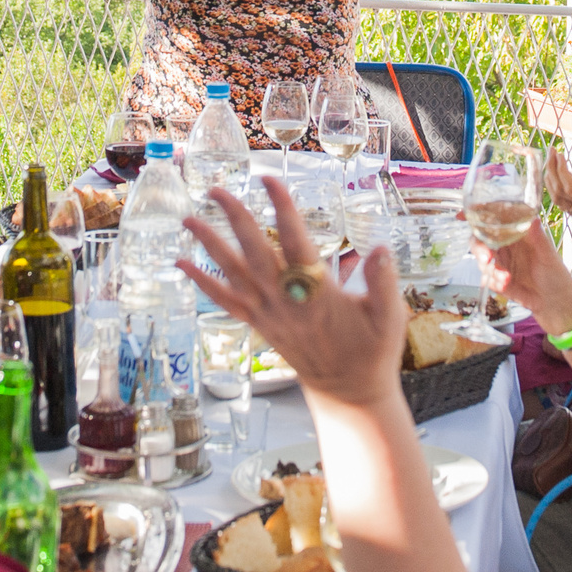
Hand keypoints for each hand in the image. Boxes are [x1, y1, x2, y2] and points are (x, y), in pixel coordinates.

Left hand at [181, 181, 407, 408]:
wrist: (348, 391)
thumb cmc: (370, 350)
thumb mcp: (388, 318)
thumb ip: (384, 281)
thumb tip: (380, 249)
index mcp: (316, 292)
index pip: (295, 241)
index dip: (282, 209)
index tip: (269, 180)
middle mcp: (285, 300)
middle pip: (253, 252)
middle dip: (234, 218)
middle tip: (216, 190)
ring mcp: (268, 313)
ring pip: (232, 273)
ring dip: (209, 245)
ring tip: (189, 218)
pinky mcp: (259, 324)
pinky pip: (225, 301)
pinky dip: (202, 282)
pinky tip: (182, 264)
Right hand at [475, 218, 571, 324]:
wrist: (557, 303)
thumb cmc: (556, 274)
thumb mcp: (548, 254)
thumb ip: (538, 237)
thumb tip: (533, 219)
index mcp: (515, 234)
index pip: (492, 220)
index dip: (477, 215)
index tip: (463, 215)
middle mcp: (504, 247)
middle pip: (480, 240)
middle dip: (479, 248)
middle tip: (486, 257)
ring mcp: (500, 264)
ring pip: (482, 261)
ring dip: (490, 269)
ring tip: (505, 278)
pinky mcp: (498, 281)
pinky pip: (488, 279)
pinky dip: (494, 282)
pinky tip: (505, 286)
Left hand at [549, 151, 571, 256]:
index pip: (570, 187)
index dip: (560, 170)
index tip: (559, 154)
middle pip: (559, 191)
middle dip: (551, 170)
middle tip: (552, 151)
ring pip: (558, 199)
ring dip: (551, 179)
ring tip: (552, 161)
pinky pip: (563, 204)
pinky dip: (556, 188)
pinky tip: (558, 177)